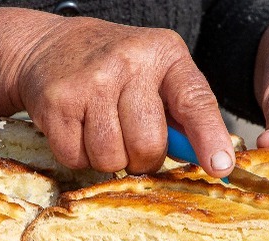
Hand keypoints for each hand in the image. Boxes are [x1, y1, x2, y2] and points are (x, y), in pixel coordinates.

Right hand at [0, 8, 234, 176]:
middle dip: (142, 157)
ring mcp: (91, 82)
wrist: (48, 46)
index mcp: (164, 55)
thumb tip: (212, 162)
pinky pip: (77, 159)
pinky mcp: (57, 103)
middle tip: (131, 139)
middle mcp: (129, 64)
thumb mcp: (156, 73)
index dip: (209, 137)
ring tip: (101, 129)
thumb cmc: (114, 69)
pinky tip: (77, 129)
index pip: (195, 101)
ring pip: (111, 158)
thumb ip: (183, 112)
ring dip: (108, 158)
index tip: (220, 166)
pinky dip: (79, 156)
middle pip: (148, 145)